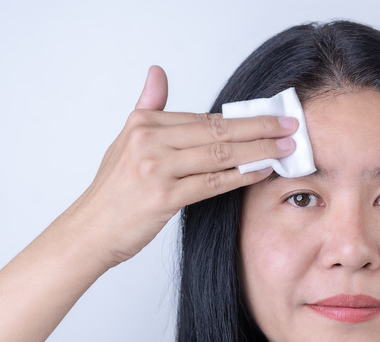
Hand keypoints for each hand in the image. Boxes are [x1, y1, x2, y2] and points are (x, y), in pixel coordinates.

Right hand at [62, 65, 296, 267]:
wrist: (90, 231)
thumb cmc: (113, 190)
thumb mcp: (125, 140)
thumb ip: (148, 106)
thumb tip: (158, 73)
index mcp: (144, 124)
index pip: (204, 117)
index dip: (242, 117)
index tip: (269, 115)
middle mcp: (150, 141)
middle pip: (217, 131)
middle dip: (259, 127)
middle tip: (289, 125)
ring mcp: (157, 168)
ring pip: (220, 155)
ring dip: (258, 150)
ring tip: (285, 148)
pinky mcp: (165, 197)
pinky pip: (213, 183)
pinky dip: (241, 176)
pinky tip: (262, 171)